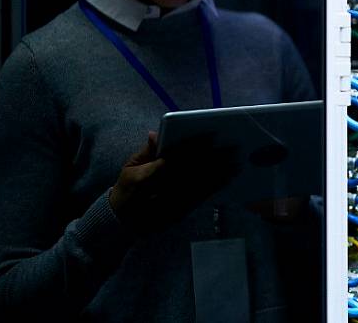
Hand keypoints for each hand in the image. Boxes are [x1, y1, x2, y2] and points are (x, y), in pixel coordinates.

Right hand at [109, 132, 237, 233]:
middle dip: (213, 159)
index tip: (211, 136)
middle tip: (231, 147)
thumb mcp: (129, 168)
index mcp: (144, 178)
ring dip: (219, 174)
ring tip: (235, 162)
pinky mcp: (179, 214)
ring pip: (199, 186)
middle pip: (191, 172)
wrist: (122, 223)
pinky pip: (200, 199)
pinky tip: (227, 178)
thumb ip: (147, 151)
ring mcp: (170, 205)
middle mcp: (159, 192)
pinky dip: (215, 188)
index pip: (173, 159)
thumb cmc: (126, 189)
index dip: (193, 147)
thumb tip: (157, 133)